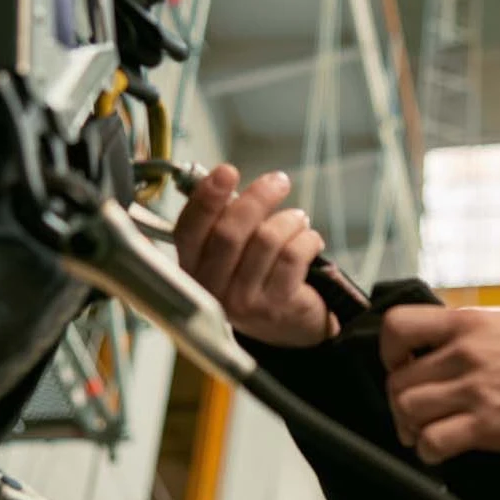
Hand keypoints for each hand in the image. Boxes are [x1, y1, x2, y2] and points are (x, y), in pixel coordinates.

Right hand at [173, 164, 337, 347]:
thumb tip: (222, 178)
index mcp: (192, 268)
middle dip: (258, 198)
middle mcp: (211, 289)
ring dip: (289, 220)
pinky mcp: (275, 306)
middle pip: (230, 232)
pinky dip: (307, 239)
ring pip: (266, 240)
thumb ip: (222, 219)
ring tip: (298, 220)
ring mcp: (242, 301)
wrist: (288, 328)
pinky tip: (310, 240)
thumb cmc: (257, 276)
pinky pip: (292, 256)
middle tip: (279, 181)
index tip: (227, 171)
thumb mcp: (230, 252)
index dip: (206, 198)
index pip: (189, 230)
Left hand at [380, 306, 499, 463]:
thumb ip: (467, 334)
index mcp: (466, 324)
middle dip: (400, 402)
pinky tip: (441, 451)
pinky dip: (428, 452)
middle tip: (416, 414)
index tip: (402, 366)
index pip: (398, 326)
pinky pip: (433, 442)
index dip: (389, 352)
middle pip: (397, 381)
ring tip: (426, 433)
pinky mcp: (487, 425)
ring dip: (410, 428)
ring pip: (407, 410)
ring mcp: (474, 390)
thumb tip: (437, 350)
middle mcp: (463, 354)